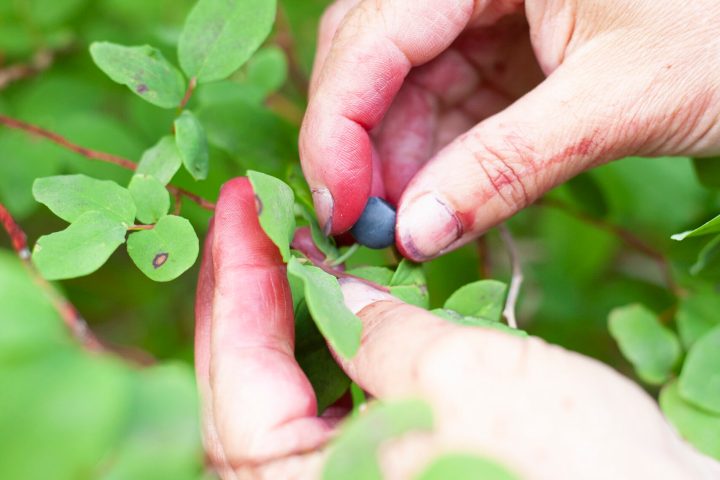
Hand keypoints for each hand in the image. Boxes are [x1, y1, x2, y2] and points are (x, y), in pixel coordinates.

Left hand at [194, 179, 719, 478]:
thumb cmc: (569, 469)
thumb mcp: (462, 378)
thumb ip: (377, 331)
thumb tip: (334, 286)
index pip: (238, 375)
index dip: (236, 278)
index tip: (241, 203)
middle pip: (248, 386)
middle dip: (249, 293)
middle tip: (255, 214)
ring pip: (288, 393)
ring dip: (288, 316)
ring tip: (292, 244)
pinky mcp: (391, 471)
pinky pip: (334, 404)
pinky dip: (331, 346)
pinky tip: (342, 299)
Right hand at [300, 0, 719, 259]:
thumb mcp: (619, 100)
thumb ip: (507, 166)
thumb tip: (414, 235)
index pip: (374, 33)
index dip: (338, 126)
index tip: (338, 209)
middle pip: (371, 54)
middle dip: (358, 145)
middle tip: (365, 227)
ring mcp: (486, 4)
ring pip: (400, 83)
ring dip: (392, 159)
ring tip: (404, 226)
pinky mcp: (504, 42)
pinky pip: (443, 99)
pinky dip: (432, 155)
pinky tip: (435, 200)